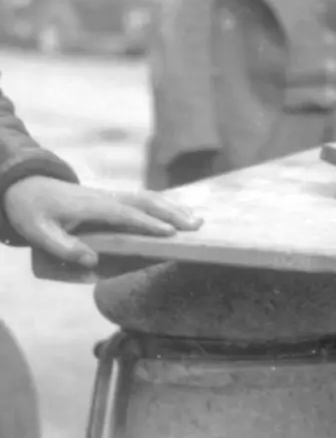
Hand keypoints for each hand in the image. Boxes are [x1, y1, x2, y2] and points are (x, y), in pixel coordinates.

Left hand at [3, 177, 201, 267]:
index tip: (171, 233)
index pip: (126, 214)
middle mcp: (107, 197)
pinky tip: (178, 215)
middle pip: (146, 202)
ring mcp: (112, 196)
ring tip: (197, 221)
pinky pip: (144, 200)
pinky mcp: (114, 198)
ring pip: (149, 198)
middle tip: (196, 226)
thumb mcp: (39, 232)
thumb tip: (92, 260)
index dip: (148, 224)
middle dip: (172, 213)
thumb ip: (63, 246)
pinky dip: (164, 206)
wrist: (27, 186)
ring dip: (173, 208)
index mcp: (92, 205)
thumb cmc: (33, 211)